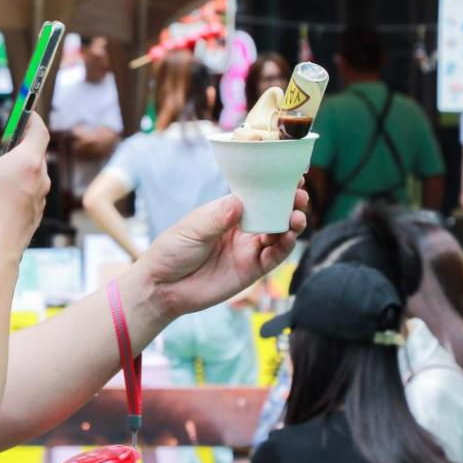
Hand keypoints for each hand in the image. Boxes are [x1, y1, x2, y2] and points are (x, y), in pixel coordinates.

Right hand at [0, 113, 50, 262]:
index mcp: (28, 161)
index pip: (38, 131)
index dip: (32, 118)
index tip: (26, 112)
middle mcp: (40, 179)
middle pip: (32, 156)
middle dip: (15, 151)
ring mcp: (39, 200)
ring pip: (28, 179)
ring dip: (11, 177)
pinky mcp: (34, 218)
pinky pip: (24, 198)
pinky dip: (11, 197)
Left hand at [133, 186, 306, 321]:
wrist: (163, 286)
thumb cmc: (172, 251)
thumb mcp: (192, 229)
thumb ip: (217, 218)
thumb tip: (238, 202)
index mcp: (228, 212)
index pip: (257, 195)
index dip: (275, 186)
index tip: (292, 176)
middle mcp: (243, 228)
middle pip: (274, 212)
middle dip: (290, 203)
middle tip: (299, 195)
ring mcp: (249, 249)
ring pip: (279, 233)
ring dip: (292, 224)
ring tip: (297, 216)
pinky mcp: (252, 270)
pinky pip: (274, 257)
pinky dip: (285, 246)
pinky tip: (290, 237)